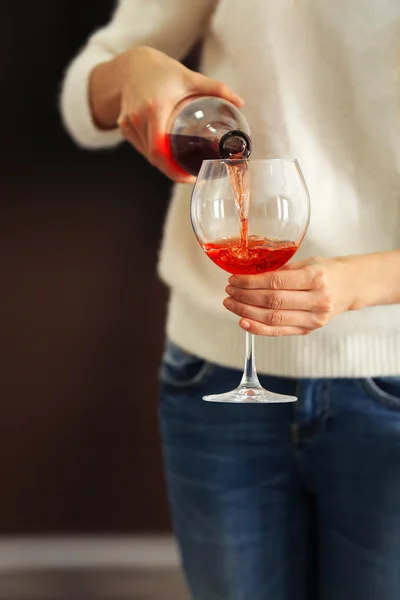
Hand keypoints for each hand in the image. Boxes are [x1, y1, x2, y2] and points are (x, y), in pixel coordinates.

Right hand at [90, 46, 243, 182]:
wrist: (131, 66)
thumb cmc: (163, 72)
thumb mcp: (190, 78)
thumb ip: (216, 89)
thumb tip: (240, 102)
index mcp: (155, 108)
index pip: (159, 150)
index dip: (173, 169)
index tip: (189, 175)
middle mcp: (138, 118)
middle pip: (155, 158)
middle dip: (173, 171)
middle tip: (191, 174)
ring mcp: (128, 124)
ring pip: (148, 156)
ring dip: (164, 164)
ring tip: (182, 165)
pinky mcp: (124, 128)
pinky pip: (142, 148)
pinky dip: (155, 154)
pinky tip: (167, 156)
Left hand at [223, 256, 358, 335]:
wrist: (350, 287)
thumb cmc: (326, 271)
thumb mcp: (306, 263)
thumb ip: (281, 271)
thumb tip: (249, 276)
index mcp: (316, 278)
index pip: (276, 282)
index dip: (250, 282)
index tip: (234, 279)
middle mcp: (317, 300)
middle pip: (272, 302)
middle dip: (244, 297)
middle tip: (229, 291)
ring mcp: (314, 319)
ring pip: (273, 319)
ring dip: (246, 312)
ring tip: (231, 304)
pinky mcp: (308, 330)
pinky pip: (278, 331)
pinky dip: (258, 328)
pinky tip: (243, 321)